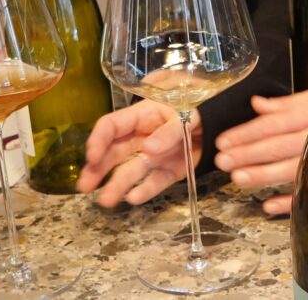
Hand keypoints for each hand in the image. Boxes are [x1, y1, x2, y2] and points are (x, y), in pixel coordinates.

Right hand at [76, 99, 201, 206]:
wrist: (222, 120)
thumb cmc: (201, 107)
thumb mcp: (187, 112)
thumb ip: (170, 130)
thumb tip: (148, 148)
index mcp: (142, 115)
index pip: (111, 126)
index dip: (98, 140)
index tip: (91, 157)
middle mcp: (143, 137)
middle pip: (114, 152)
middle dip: (97, 169)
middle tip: (84, 186)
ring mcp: (156, 156)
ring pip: (131, 171)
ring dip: (117, 185)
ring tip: (106, 201)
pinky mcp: (170, 170)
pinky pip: (155, 182)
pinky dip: (146, 190)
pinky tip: (134, 198)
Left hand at [214, 91, 307, 214]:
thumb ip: (288, 104)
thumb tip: (257, 104)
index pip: (275, 123)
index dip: (248, 132)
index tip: (224, 141)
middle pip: (281, 145)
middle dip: (249, 154)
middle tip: (223, 161)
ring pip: (294, 169)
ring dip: (265, 175)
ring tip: (239, 178)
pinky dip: (291, 201)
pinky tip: (268, 205)